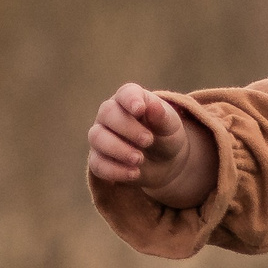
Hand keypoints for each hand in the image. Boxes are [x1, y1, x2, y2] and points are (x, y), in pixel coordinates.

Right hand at [88, 83, 216, 208]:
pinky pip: (97, 164)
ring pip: (97, 137)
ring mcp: (101, 136)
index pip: (125, 93)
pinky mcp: (99, 159)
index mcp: (130, 99)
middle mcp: (110, 114)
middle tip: (148, 141)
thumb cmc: (165, 136)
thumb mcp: (171, 127)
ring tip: (139, 159)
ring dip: (118, 149)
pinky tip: (134, 174)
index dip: (131, 100)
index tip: (140, 109)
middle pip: (107, 113)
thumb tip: (154, 106)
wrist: (164, 163)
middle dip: (127, 128)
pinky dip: (115, 170)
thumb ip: (162, 117)